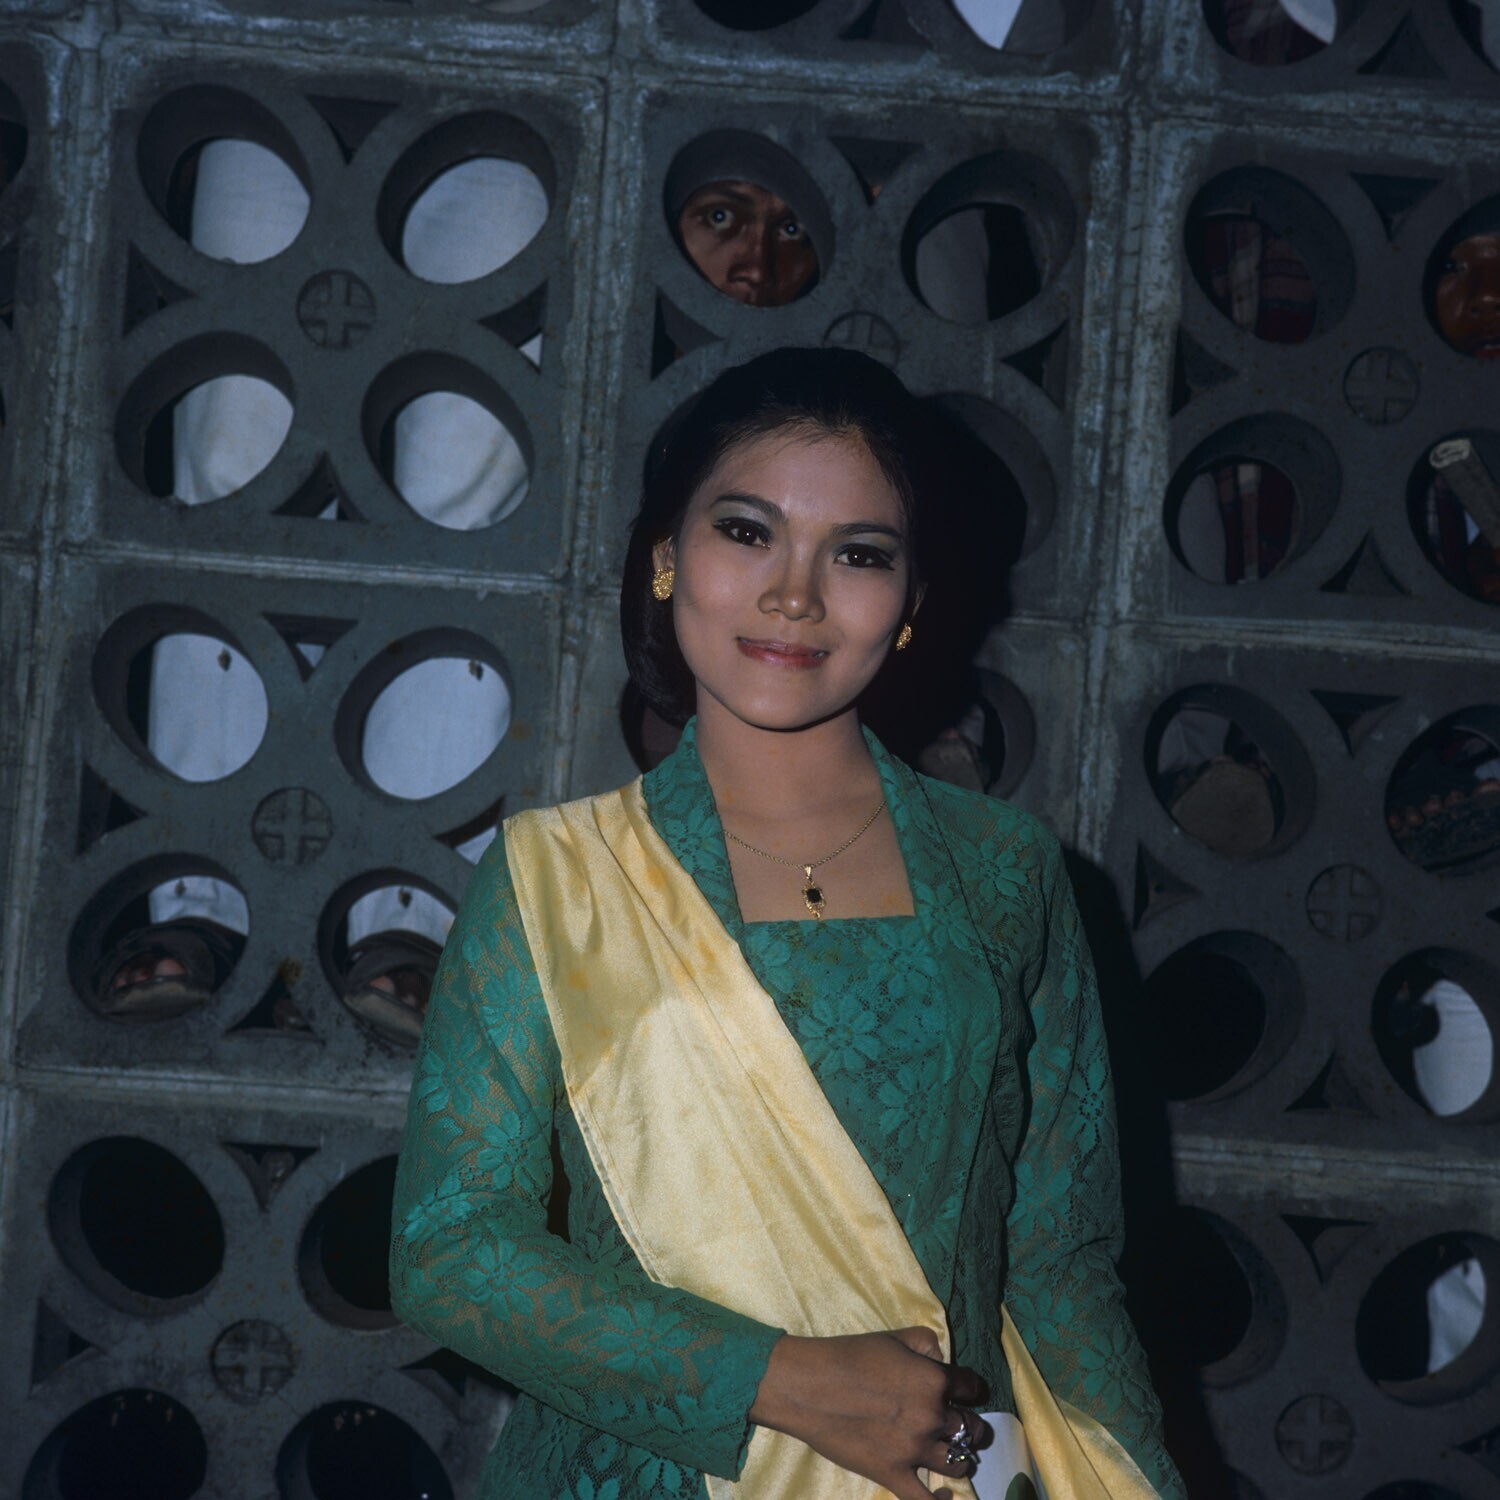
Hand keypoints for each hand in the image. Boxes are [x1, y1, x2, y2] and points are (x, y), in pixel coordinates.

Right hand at [749, 1327, 990, 1499]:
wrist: (809, 1386)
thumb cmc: (849, 1356)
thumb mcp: (894, 1336)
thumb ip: (927, 1343)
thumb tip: (943, 1358)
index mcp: (934, 1379)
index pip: (972, 1387)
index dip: (971, 1388)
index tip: (965, 1391)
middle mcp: (932, 1417)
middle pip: (973, 1429)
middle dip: (972, 1426)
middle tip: (963, 1425)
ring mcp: (914, 1450)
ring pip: (959, 1463)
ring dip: (961, 1457)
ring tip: (952, 1453)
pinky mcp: (894, 1475)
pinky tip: (947, 1497)